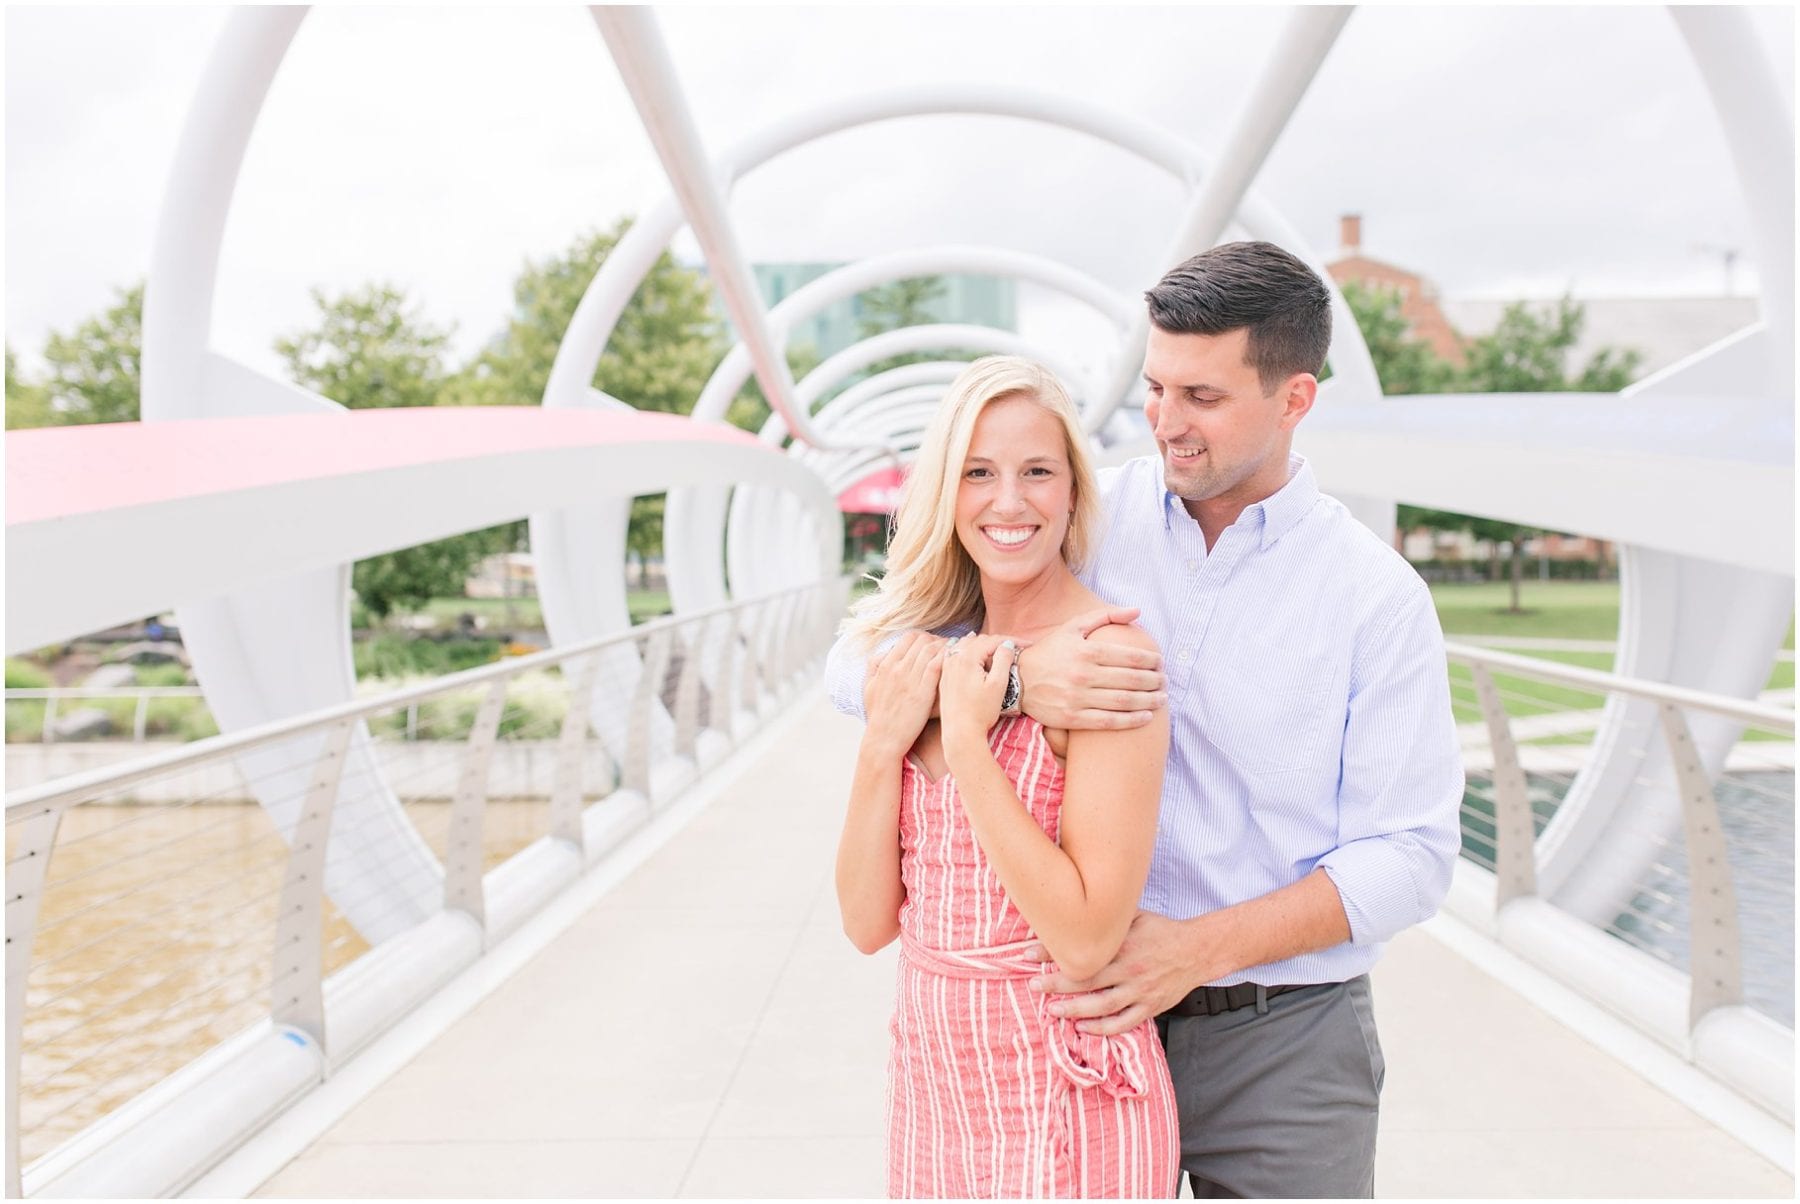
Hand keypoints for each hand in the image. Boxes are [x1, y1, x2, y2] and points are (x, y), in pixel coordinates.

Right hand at [863, 631, 946, 755]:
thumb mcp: (869, 687)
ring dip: (946, 646)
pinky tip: (954, 660)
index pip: (908, 637)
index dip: (923, 637)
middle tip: (947, 644)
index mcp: (886, 665)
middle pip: (923, 640)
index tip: (931, 642)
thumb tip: (883, 653)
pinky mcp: (923, 692)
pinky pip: (937, 666)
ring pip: (932, 650)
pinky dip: (947, 658)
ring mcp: (911, 679)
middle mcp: (898, 668)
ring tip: (956, 650)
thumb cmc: (878, 715)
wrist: (884, 738)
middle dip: (937, 639)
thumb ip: (874, 667)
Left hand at [937, 634, 1014, 755]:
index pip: (993, 640)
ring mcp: (946, 667)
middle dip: (998, 642)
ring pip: (966, 646)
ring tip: (998, 650)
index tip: (1028, 645)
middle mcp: (953, 658)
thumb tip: (1007, 645)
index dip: (1013, 640)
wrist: (960, 733)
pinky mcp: (944, 676)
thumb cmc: (981, 712)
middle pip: (979, 641)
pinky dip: (969, 652)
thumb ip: (1004, 660)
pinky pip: (956, 655)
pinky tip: (975, 656)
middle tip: (1015, 648)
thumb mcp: (998, 685)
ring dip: (983, 645)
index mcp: (967, 658)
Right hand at [1017, 607, 1165, 729]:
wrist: (1016, 680)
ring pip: (1123, 701)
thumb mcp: (1073, 627)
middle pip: (1131, 680)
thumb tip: (1137, 610)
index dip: (1151, 660)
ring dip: (1149, 701)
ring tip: (1162, 699)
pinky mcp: (1072, 718)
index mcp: (1086, 650)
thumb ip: (1105, 615)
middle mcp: (1083, 674)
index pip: (1129, 656)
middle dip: (1154, 681)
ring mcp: (1077, 698)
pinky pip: (1108, 721)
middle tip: (1165, 681)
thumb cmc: (1050, 652)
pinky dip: (1131, 720)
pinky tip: (1147, 716)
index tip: (1161, 663)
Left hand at [1027, 911, 1209, 1035]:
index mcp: (1124, 945)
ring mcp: (1140, 991)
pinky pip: (1123, 1023)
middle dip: (1057, 984)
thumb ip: (1109, 919)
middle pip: (1087, 981)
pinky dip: (1102, 1029)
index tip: (1028, 955)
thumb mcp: (1136, 916)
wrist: (1198, 951)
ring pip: (1102, 1006)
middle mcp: (1130, 969)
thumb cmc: (1162, 931)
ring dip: (1075, 1010)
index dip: (1054, 953)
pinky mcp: (1150, 1008)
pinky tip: (1084, 1029)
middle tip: (1033, 987)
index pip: (1083, 951)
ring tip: (1053, 1010)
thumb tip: (1075, 908)